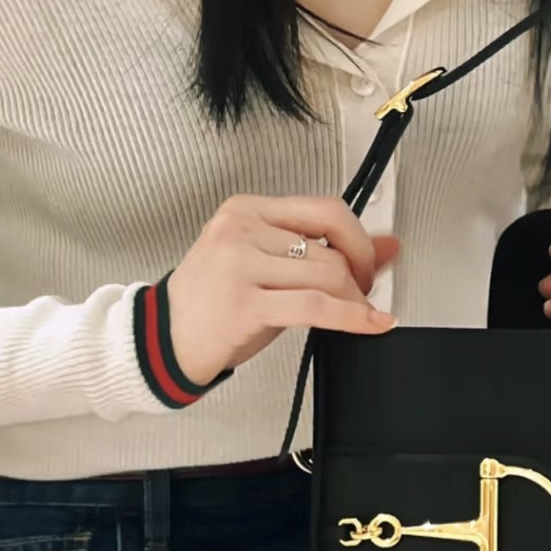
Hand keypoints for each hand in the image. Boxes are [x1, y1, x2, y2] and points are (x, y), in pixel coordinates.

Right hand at [166, 194, 400, 386]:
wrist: (164, 341)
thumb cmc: (211, 305)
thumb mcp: (265, 267)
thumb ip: (321, 251)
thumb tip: (386, 247)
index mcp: (244, 210)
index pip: (323, 209)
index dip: (358, 238)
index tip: (369, 262)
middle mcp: (240, 231)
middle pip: (329, 248)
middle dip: (358, 278)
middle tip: (363, 297)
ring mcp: (239, 265)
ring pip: (327, 276)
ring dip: (353, 301)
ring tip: (356, 315)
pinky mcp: (244, 304)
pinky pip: (316, 307)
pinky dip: (352, 317)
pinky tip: (370, 324)